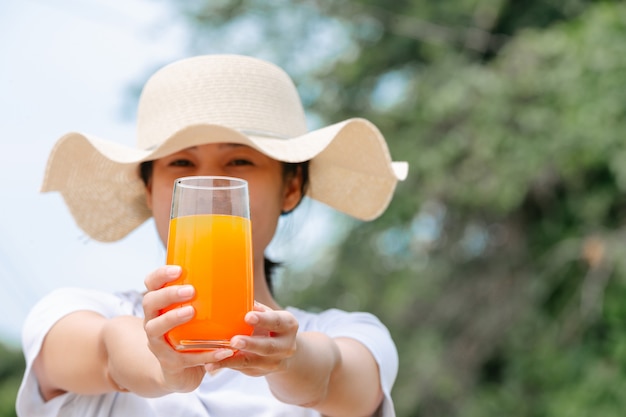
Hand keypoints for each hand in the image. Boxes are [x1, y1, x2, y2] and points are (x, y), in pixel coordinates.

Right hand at [142, 265, 234, 392]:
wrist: (180, 372)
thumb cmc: (191, 334)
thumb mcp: (195, 314)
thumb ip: (208, 299)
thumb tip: (242, 278)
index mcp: (159, 306)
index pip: (152, 284)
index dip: (161, 275)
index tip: (179, 269)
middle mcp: (153, 322)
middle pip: (150, 302)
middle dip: (168, 294)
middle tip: (190, 290)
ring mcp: (158, 344)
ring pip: (156, 328)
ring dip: (173, 318)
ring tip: (192, 312)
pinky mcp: (170, 363)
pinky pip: (186, 358)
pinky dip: (206, 354)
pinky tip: (224, 350)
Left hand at [206, 302, 298, 376]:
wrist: (282, 349)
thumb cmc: (270, 324)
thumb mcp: (268, 314)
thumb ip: (256, 309)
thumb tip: (237, 299)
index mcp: (288, 326)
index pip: (277, 322)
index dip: (263, 319)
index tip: (248, 316)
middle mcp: (285, 346)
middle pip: (267, 347)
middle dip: (250, 344)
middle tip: (234, 341)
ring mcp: (273, 362)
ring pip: (252, 362)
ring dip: (233, 360)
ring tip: (215, 358)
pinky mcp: (259, 371)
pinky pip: (241, 368)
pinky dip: (226, 365)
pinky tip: (211, 365)